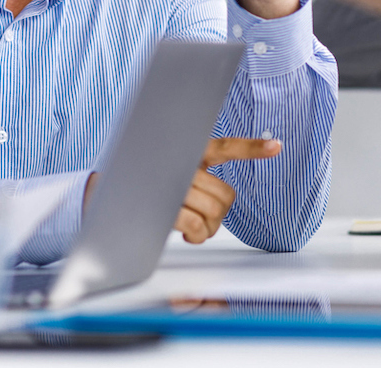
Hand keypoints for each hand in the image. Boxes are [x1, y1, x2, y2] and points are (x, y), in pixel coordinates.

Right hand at [83, 138, 281, 243]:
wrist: (103, 194)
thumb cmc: (145, 184)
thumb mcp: (173, 173)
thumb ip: (198, 179)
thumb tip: (221, 203)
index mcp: (189, 151)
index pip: (225, 147)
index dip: (252, 148)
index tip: (277, 146)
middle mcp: (183, 162)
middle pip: (225, 195)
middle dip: (218, 213)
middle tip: (202, 217)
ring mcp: (174, 184)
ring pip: (212, 212)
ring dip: (207, 227)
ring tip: (192, 225)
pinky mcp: (164, 206)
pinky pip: (196, 225)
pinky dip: (197, 235)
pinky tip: (186, 232)